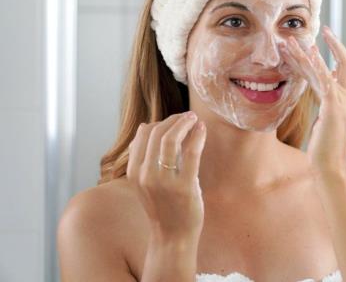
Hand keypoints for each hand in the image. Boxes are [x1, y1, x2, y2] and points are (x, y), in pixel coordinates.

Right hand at [126, 111, 206, 241]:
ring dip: (184, 123)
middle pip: (157, 133)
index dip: (161, 121)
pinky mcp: (184, 186)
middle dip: (174, 119)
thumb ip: (147, 157)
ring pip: (170, 139)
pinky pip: (190, 153)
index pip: (144, 135)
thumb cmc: (164, 206)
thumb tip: (147, 126)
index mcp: (135, 171)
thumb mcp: (147, 181)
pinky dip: (197, 136)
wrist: (173, 237)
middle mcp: (146, 175)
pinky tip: (202, 129)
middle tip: (188, 115)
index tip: (175, 119)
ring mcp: (164, 181)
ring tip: (194, 118)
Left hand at [278, 26, 345, 175]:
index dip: (336, 49)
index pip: (345, 66)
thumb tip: (324, 80)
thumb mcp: (327, 118)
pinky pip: (323, 82)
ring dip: (305, 54)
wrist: (330, 166)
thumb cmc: (325, 146)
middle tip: (311, 30)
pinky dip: (315, 67)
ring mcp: (343, 102)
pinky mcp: (333, 108)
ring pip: (324, 70)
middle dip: (328, 44)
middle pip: (341, 62)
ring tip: (289, 42)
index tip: (324, 37)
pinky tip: (306, 56)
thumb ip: (327, 99)